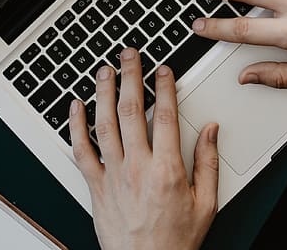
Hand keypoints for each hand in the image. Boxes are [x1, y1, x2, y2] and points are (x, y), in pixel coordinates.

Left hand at [69, 49, 219, 249]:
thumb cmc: (174, 242)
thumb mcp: (206, 204)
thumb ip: (208, 163)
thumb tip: (211, 131)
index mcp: (167, 170)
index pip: (166, 116)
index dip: (165, 87)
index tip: (163, 70)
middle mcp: (137, 168)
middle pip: (132, 111)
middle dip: (131, 77)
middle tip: (129, 55)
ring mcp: (112, 176)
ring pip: (104, 124)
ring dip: (103, 93)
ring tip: (104, 71)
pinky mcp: (95, 187)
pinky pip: (81, 151)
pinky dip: (75, 126)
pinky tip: (74, 107)